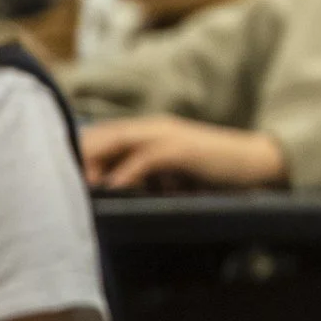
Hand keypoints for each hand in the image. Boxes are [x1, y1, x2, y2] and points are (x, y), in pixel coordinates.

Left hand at [81, 116, 287, 192]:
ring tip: (80, 192)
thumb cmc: (218, 173)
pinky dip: (123, 175)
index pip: (100, 137)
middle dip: (77, 160)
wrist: (259, 164)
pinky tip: (112, 191)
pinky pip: (143, 159)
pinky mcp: (182, 148)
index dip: (78, 156)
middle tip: (62, 189)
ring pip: (114, 142)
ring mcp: (167, 135)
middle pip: (99, 136)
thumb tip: (114, 193)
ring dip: (93, 166)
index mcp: (149, 132)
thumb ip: (146, 177)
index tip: (61, 181)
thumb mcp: (173, 174)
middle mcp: (153, 127)